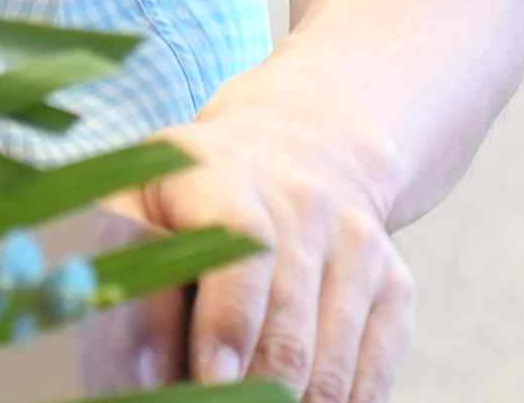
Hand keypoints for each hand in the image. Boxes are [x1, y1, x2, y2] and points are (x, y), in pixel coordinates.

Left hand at [117, 105, 414, 402]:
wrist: (304, 146)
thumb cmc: (195, 191)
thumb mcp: (142, 194)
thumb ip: (127, 260)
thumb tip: (142, 365)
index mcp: (226, 172)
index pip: (243, 240)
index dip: (229, 318)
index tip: (213, 378)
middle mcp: (305, 200)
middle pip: (291, 314)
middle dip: (260, 386)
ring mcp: (358, 241)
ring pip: (334, 352)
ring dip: (301, 402)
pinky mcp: (396, 280)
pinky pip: (379, 363)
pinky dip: (347, 402)